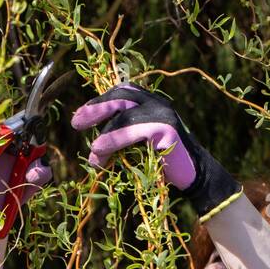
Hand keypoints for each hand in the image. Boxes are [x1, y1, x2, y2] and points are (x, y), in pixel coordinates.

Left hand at [70, 83, 241, 220]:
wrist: (193, 176)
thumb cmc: (161, 161)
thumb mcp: (137, 141)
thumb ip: (121, 131)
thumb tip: (91, 134)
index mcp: (150, 101)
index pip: (121, 92)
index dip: (99, 101)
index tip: (80, 115)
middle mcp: (157, 103)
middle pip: (121, 97)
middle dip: (95, 109)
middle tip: (76, 124)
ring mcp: (163, 114)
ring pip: (125, 115)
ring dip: (104, 134)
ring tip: (93, 152)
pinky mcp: (167, 129)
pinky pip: (134, 130)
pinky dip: (113, 140)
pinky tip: (100, 150)